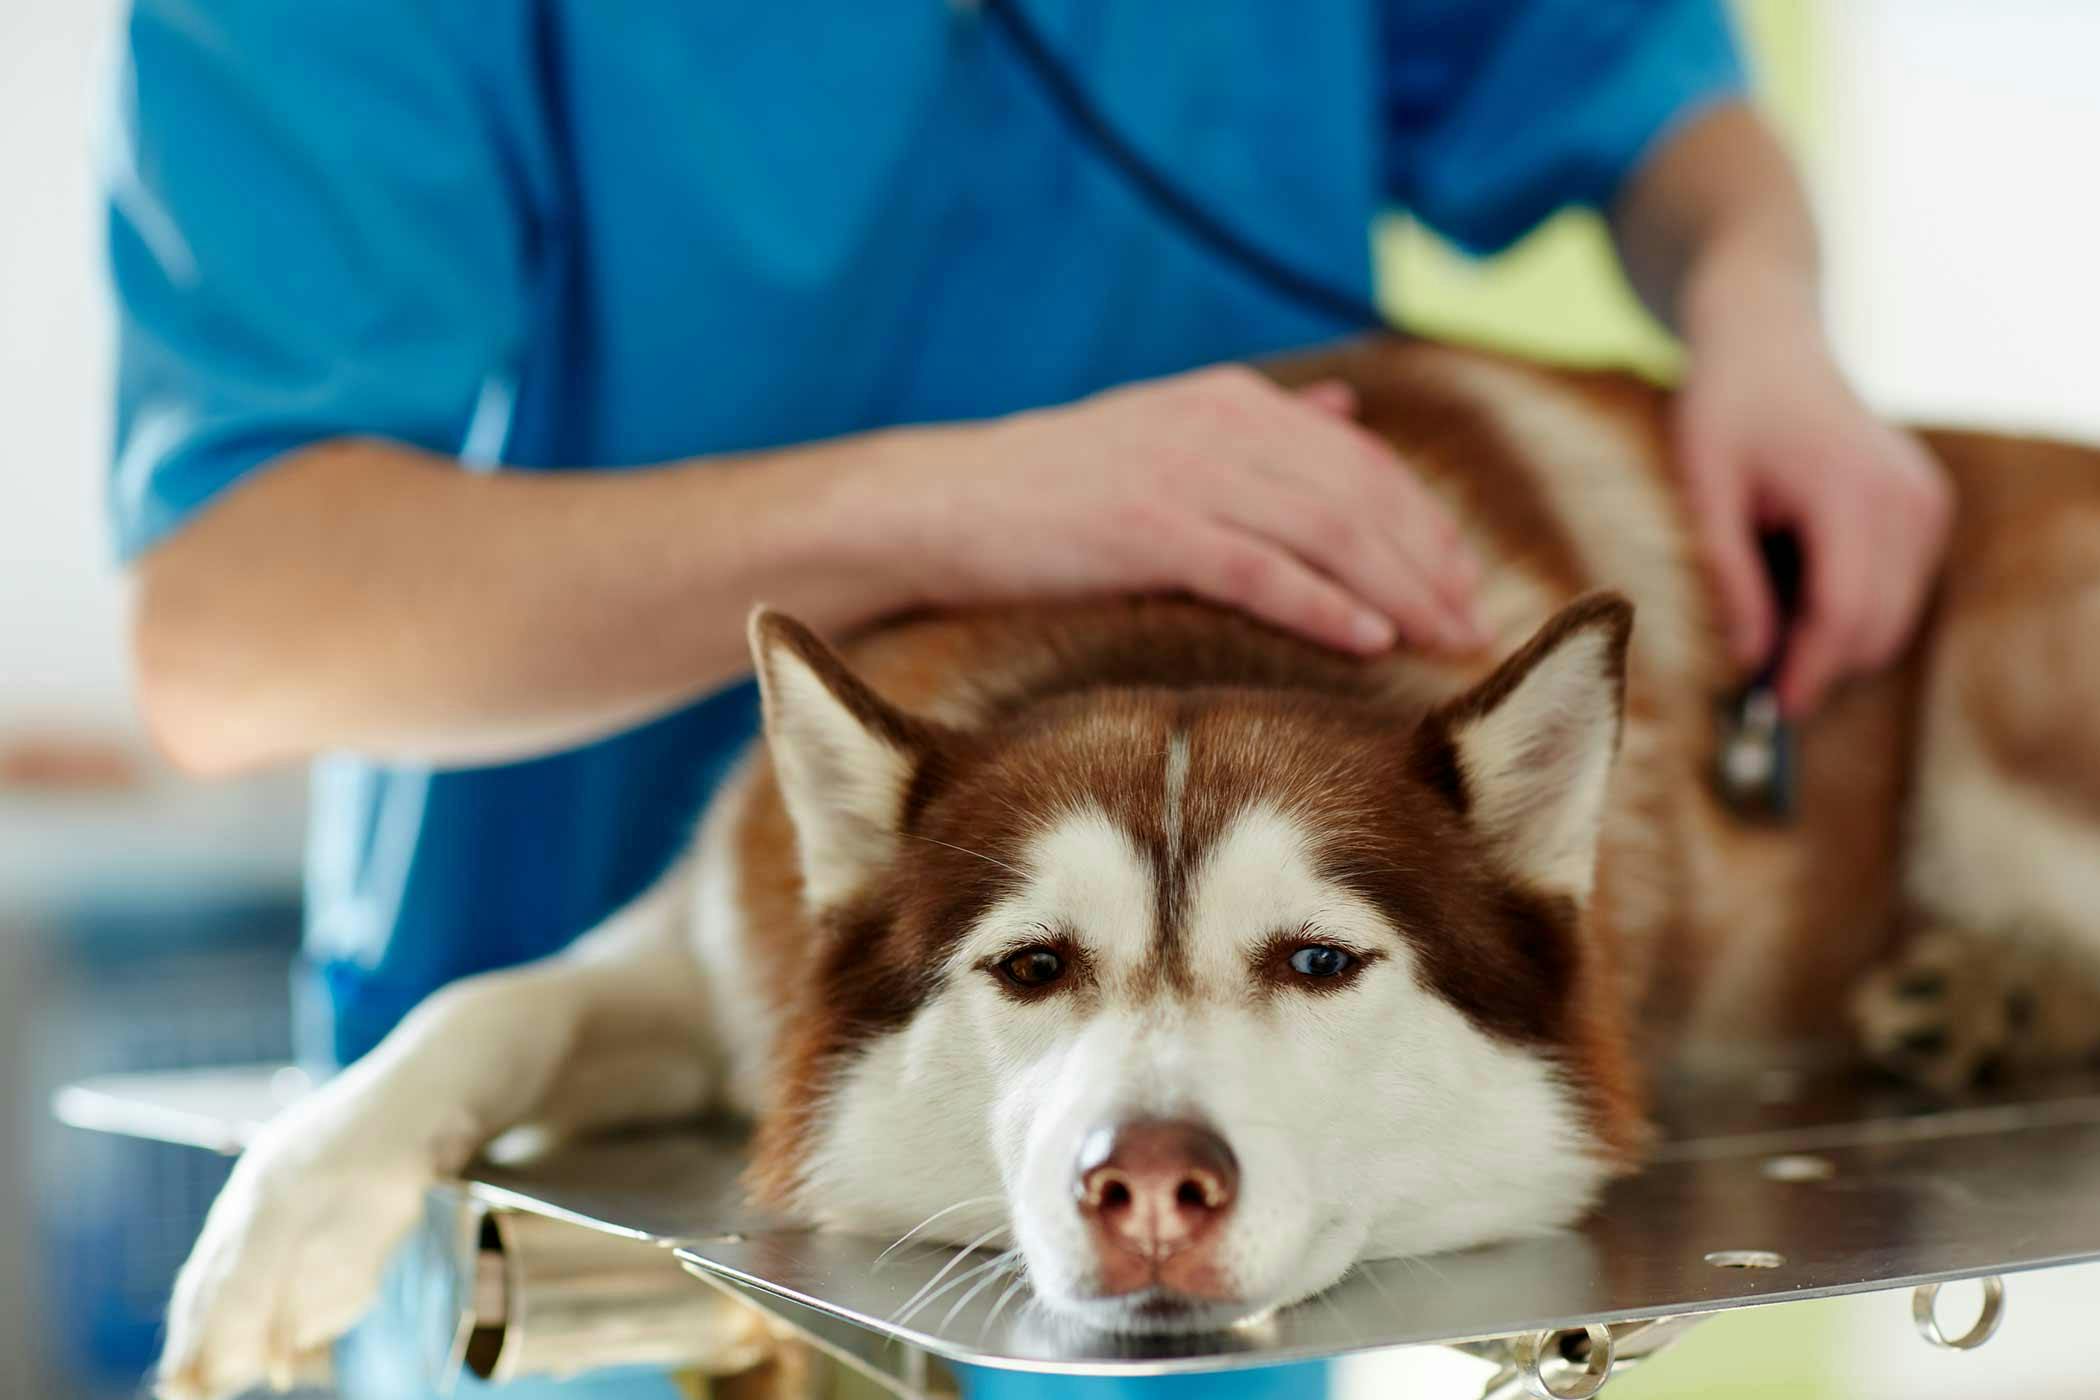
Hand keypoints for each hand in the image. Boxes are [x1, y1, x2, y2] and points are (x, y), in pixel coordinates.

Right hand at [876, 364, 1486, 654]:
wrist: (945, 504)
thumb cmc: (1055, 488)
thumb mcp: (1167, 430)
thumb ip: (1263, 423)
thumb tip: (1348, 407)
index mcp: (1232, 400)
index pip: (1362, 458)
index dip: (1424, 521)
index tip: (1466, 581)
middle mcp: (1222, 425)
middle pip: (1362, 495)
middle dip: (1430, 563)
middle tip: (1475, 629)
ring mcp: (1185, 473)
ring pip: (1328, 531)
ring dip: (1400, 590)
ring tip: (1446, 641)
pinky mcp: (1148, 527)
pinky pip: (1260, 570)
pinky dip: (1323, 605)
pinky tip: (1371, 642)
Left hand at [1676, 266, 1951, 713]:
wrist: (1769, 343)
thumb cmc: (1723, 409)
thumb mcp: (1702, 489)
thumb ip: (1726, 573)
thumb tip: (1748, 659)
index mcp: (1848, 489)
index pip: (1843, 611)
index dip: (1809, 671)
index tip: (1771, 709)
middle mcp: (1905, 497)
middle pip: (1875, 624)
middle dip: (1820, 664)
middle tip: (1755, 684)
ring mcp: (1926, 501)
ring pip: (1893, 616)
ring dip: (1836, 638)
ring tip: (1768, 612)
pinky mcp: (1928, 507)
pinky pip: (1899, 588)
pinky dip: (1854, 606)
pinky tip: (1800, 579)